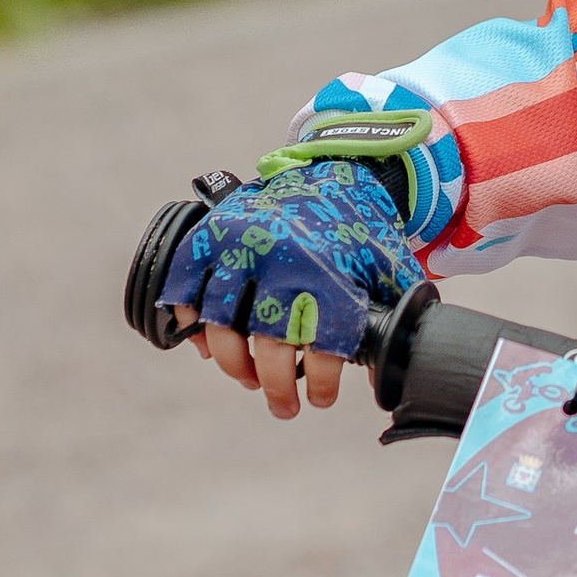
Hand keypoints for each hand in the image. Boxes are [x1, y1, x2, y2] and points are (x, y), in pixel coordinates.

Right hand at [159, 160, 420, 425]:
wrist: (332, 169)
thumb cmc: (361, 231)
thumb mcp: (390, 270)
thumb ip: (391, 319)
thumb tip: (386, 381)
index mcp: (328, 270)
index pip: (322, 344)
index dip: (321, 382)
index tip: (319, 399)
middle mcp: (279, 259)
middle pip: (267, 343)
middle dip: (275, 385)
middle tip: (284, 406)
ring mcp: (238, 246)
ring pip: (219, 324)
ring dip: (233, 363)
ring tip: (250, 378)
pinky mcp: (209, 236)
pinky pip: (185, 290)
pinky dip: (192, 325)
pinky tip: (210, 347)